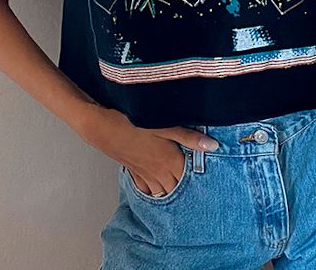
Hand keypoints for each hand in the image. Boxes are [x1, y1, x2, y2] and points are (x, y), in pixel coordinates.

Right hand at [75, 103, 218, 196]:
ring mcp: (144, 174)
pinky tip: (157, 189)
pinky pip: (146, 189)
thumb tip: (214, 146)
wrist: (101, 127)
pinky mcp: (134, 171)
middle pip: (177, 190)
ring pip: (162, 192)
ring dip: (171, 192)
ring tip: (180, 191)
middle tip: (198, 190)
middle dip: (187, 191)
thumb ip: (189, 138)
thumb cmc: (134, 122)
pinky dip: (153, 191)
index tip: (210, 184)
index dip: (200, 183)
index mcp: (170, 162)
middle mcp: (158, 172)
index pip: (190, 180)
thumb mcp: (165, 126)